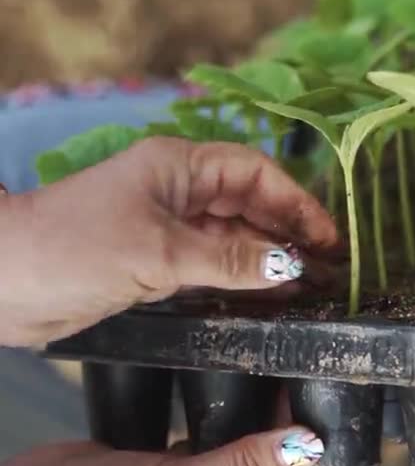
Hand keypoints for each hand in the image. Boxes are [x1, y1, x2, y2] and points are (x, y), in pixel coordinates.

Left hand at [0, 138, 337, 345]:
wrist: (2, 280)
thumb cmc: (74, 248)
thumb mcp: (159, 253)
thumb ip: (229, 257)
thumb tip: (290, 266)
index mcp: (178, 166)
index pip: (254, 174)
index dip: (297, 203)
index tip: (330, 239)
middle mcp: (176, 191)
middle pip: (248, 204)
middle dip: (288, 233)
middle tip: (329, 270)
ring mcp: (164, 227)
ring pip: (231, 237)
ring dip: (267, 259)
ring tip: (308, 289)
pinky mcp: (152, 262)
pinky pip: (209, 265)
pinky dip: (238, 279)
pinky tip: (264, 300)